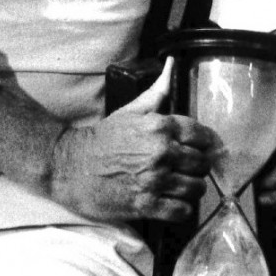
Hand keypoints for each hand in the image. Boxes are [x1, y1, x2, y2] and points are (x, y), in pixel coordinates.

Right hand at [48, 58, 218, 222]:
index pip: (203, 135)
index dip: (205, 143)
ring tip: (179, 185)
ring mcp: (155, 179)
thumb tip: (172, 64)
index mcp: (159, 126)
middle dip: (197, 167)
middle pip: (203, 164)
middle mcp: (161, 152)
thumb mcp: (130, 110)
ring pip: (196, 188)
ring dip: (190, 189)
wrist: (71, 166)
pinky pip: (183, 211)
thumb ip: (157, 91)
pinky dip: (181, 209)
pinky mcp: (147, 204)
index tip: (201, 149)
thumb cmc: (103, 138)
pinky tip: (171, 202)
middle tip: (186, 168)